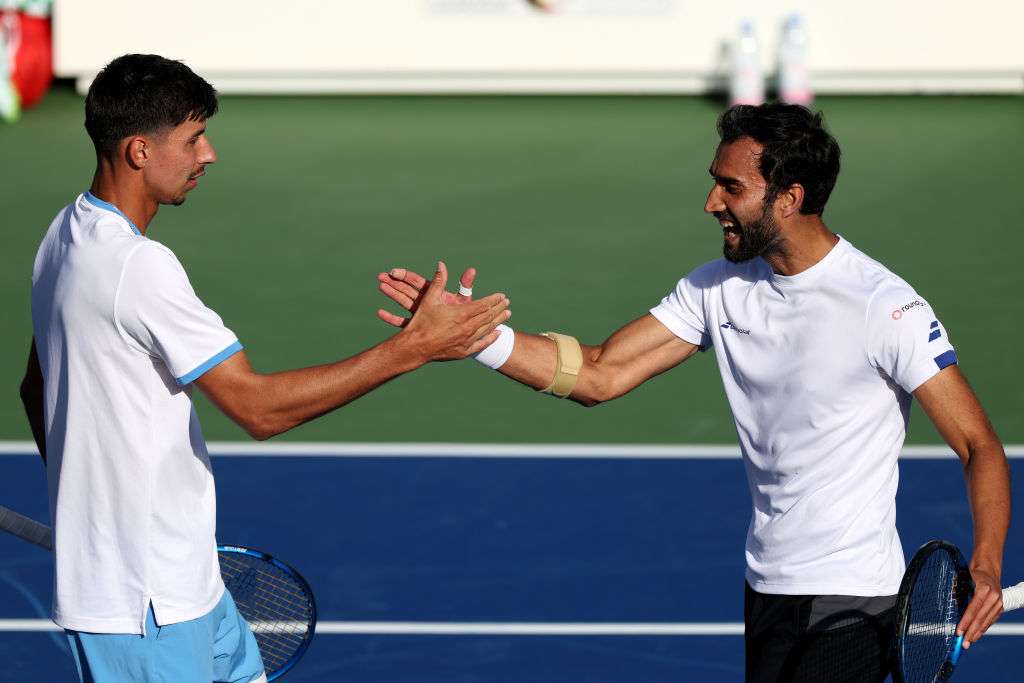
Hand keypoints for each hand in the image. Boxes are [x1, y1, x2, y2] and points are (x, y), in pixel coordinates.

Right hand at [393, 261, 509, 362]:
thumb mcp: (430, 299)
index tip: (502, 296)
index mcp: (461, 314)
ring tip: (507, 314)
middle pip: (489, 316)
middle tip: (507, 303)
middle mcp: (467, 328)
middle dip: (499, 308)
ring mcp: (466, 341)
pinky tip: (497, 333)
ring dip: (499, 321)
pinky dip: (491, 338)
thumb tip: (441, 264)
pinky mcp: (464, 352)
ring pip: (488, 329)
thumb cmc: (421, 321)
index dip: (494, 299)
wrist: (415, 347)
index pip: (484, 305)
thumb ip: (439, 281)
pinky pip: (482, 344)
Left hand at [956, 563, 1003, 648]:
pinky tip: (976, 635)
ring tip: (969, 642)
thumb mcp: (962, 580)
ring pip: (986, 621)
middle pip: (981, 618)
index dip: (965, 621)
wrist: (988, 571)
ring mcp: (999, 603)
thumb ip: (957, 592)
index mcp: (984, 588)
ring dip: (977, 633)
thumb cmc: (971, 575)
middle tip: (964, 643)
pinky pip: (990, 621)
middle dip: (971, 632)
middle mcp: (994, 596)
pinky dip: (983, 628)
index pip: (973, 608)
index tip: (958, 632)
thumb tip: (951, 609)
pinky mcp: (1001, 608)